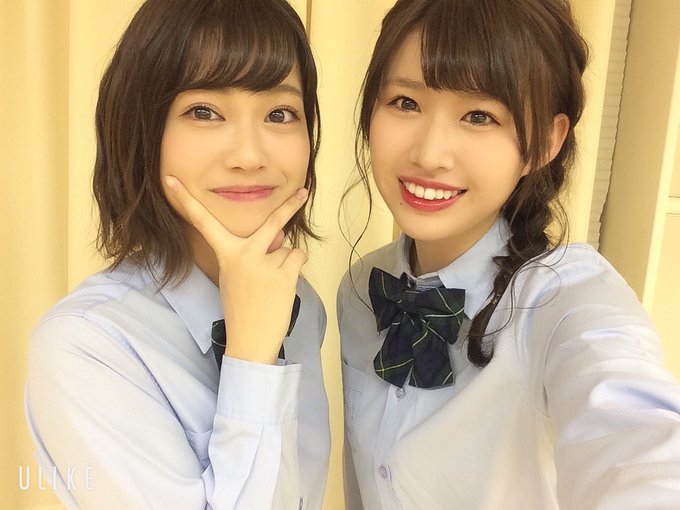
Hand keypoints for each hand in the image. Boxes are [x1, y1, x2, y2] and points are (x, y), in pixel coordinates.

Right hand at [165, 176, 308, 364]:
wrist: (249, 341)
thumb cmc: (241, 308)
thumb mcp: (236, 276)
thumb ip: (254, 253)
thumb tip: (279, 236)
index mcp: (225, 254)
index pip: (203, 223)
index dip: (186, 200)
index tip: (171, 179)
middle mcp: (244, 254)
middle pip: (272, 222)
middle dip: (290, 205)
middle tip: (304, 191)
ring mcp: (265, 263)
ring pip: (287, 247)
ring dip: (285, 261)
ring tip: (272, 285)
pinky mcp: (284, 275)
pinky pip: (297, 258)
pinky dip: (295, 268)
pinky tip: (282, 286)